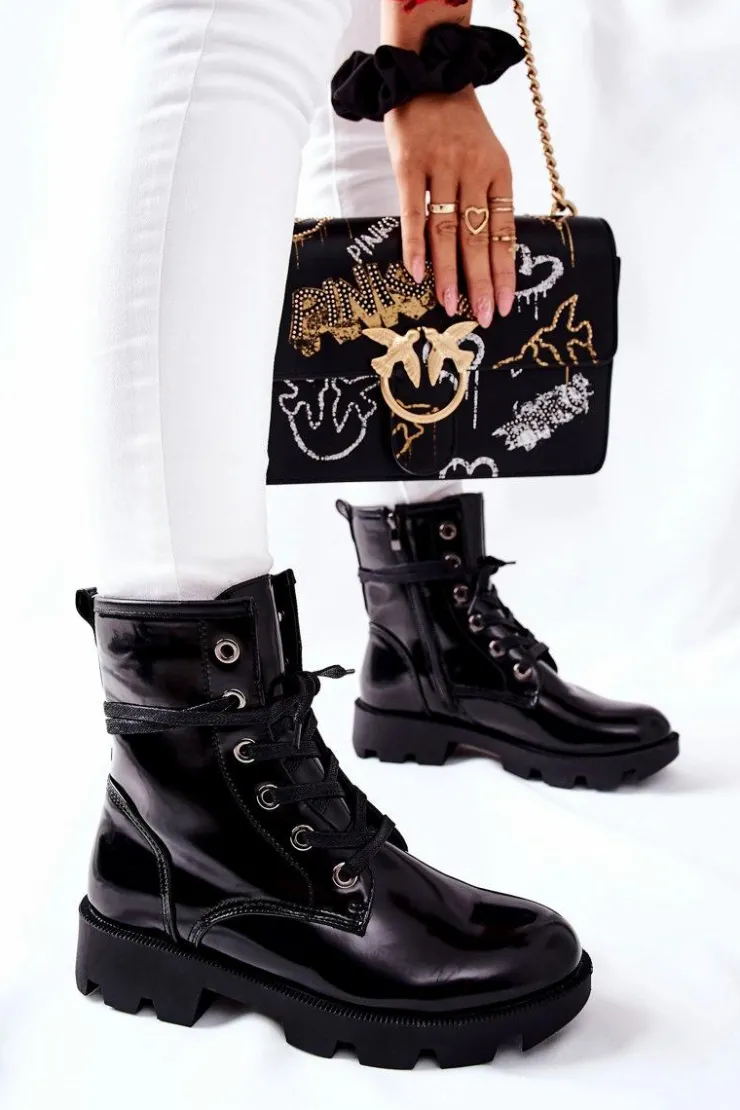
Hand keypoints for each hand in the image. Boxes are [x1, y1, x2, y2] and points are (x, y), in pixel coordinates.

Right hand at [385, 86, 515, 326]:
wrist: (427, 73)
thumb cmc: (458, 125)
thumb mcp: (486, 157)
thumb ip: (488, 198)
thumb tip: (489, 254)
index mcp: (499, 172)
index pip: (505, 231)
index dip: (505, 271)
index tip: (505, 304)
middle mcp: (473, 171)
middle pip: (478, 237)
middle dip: (481, 282)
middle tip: (483, 316)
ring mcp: (441, 167)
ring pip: (447, 230)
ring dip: (449, 272)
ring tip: (449, 305)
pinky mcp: (409, 164)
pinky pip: (413, 212)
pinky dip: (414, 244)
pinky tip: (417, 273)